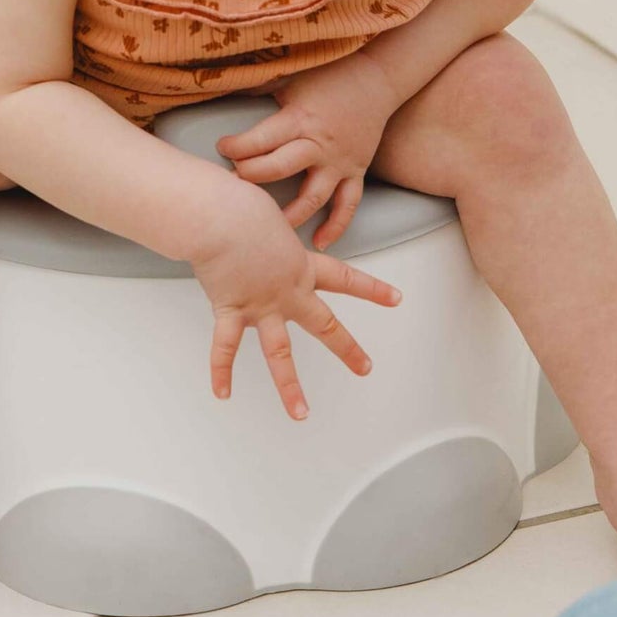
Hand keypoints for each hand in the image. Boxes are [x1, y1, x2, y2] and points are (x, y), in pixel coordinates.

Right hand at [186, 181, 401, 420]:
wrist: (220, 217)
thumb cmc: (241, 203)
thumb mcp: (268, 211)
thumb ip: (269, 226)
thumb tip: (257, 218)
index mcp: (300, 264)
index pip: (345, 278)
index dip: (372, 289)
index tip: (396, 299)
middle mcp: (287, 290)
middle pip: (324, 324)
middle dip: (347, 348)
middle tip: (366, 368)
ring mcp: (261, 305)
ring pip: (279, 353)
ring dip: (290, 386)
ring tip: (301, 413)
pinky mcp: (231, 310)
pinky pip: (225, 347)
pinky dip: (221, 371)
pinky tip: (223, 393)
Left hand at [215, 53, 399, 249]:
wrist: (376, 78)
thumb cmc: (329, 76)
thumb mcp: (291, 78)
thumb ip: (259, 89)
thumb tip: (221, 86)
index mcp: (300, 118)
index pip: (261, 139)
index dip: (236, 147)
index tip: (222, 148)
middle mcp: (319, 144)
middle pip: (280, 168)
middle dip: (252, 177)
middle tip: (233, 186)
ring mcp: (339, 162)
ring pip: (313, 196)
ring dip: (289, 215)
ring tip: (268, 229)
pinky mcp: (355, 171)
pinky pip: (348, 204)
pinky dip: (335, 226)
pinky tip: (318, 242)